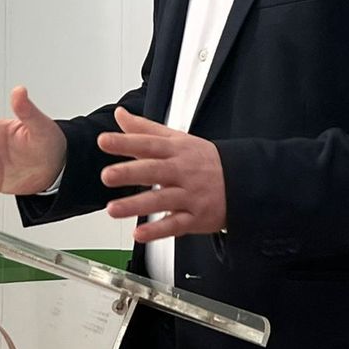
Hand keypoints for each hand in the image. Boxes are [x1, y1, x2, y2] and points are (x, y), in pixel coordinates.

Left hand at [97, 108, 226, 241]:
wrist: (244, 180)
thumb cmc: (204, 160)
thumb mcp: (178, 138)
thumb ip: (145, 128)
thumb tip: (120, 115)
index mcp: (176, 150)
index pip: (148, 143)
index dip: (126, 142)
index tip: (104, 140)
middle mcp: (182, 171)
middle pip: (154, 170)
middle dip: (130, 173)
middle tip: (107, 175)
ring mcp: (190, 195)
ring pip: (161, 200)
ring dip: (136, 205)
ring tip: (113, 209)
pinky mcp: (196, 217)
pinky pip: (176, 224)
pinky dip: (157, 230)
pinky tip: (139, 233)